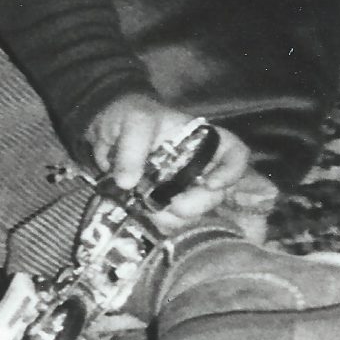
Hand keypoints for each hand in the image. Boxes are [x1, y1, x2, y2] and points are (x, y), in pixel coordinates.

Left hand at [84, 92, 250, 221]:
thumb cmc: (127, 116)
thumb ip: (132, 147)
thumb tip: (127, 183)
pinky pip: (171, 221)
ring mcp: (182, 187)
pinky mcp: (164, 203)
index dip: (232, 171)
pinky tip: (144, 215)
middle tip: (175, 206)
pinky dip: (159, 223)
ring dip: (176, 217)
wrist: (104, 131)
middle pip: (216, 192)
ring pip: (194, 212)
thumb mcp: (131, 120)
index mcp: (201, 139)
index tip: (212, 184)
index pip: (235, 153)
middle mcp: (198, 166)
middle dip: (198, 203)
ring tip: (150, 208)